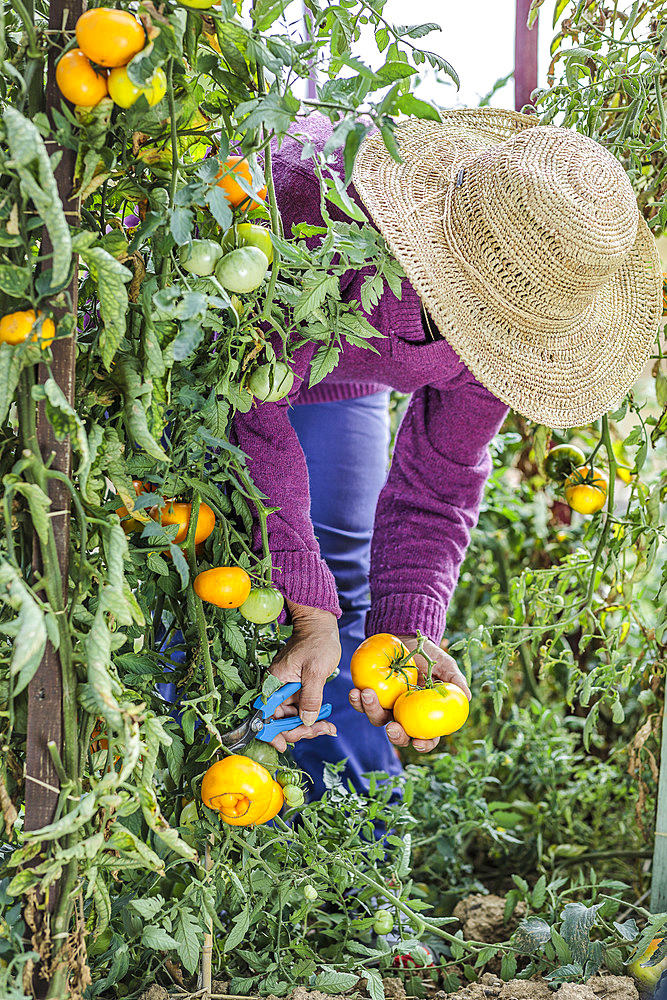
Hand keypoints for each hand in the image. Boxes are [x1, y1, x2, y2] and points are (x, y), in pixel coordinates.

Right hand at [267, 600, 340, 750]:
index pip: (266, 715)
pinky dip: (311, 716)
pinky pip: (300, 708)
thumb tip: (305, 721)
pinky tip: (325, 720)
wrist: (320, 624)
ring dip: (308, 725)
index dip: (272, 734)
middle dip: (299, 730)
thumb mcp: (316, 671)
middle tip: (323, 730)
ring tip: (328, 726)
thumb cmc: (317, 642)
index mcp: (274, 682)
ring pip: (292, 717)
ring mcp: (286, 689)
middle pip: (280, 720)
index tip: (284, 747)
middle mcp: (276, 687)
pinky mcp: (296, 688)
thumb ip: (310, 698)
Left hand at [349, 634, 469, 753]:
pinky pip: (362, 702)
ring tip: (367, 695)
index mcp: (425, 715)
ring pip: (378, 719)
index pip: (427, 737)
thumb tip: (468, 697)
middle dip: (395, 736)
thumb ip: (455, 680)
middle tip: (392, 727)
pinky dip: (357, 700)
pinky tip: (356, 691)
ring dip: (371, 712)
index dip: (423, 744)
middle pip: (400, 734)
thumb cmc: (430, 655)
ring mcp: (387, 706)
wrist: (408, 639)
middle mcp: (405, 715)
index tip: (418, 742)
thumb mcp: (445, 665)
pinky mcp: (371, 694)